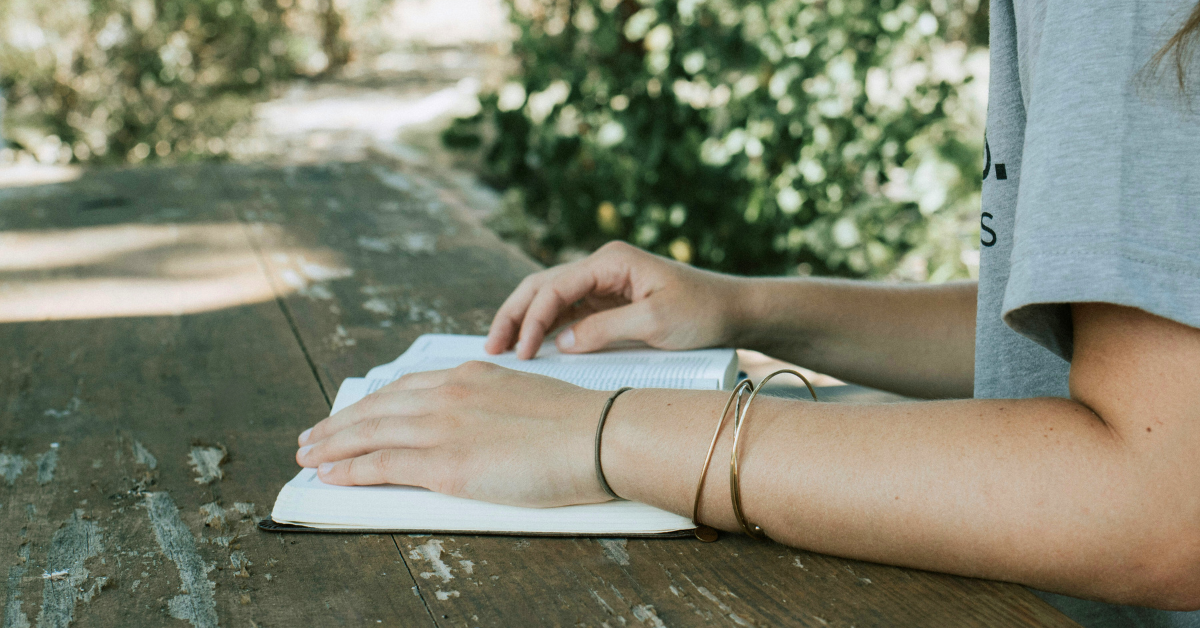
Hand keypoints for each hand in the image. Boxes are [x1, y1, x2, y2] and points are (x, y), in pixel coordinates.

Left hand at [295, 361, 611, 506]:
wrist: (599, 434)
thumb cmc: (579, 423)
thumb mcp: (527, 397)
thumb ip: (493, 405)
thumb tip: (478, 425)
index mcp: (471, 374)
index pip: (405, 388)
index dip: (372, 402)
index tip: (353, 412)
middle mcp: (448, 394)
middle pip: (378, 408)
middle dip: (339, 423)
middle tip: (312, 435)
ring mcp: (443, 427)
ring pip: (370, 433)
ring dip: (332, 445)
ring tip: (308, 454)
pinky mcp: (445, 464)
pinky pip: (382, 465)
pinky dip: (350, 469)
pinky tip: (332, 473)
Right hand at [486, 240, 745, 358]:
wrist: (734, 311)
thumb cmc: (702, 312)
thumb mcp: (656, 324)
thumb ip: (606, 330)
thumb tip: (563, 343)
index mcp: (611, 262)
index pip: (555, 287)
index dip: (532, 320)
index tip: (522, 353)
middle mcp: (602, 267)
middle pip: (542, 286)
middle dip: (514, 315)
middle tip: (492, 348)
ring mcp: (604, 283)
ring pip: (550, 298)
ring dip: (525, 322)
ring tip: (502, 350)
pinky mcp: (609, 302)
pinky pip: (568, 313)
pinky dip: (546, 329)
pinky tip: (532, 348)